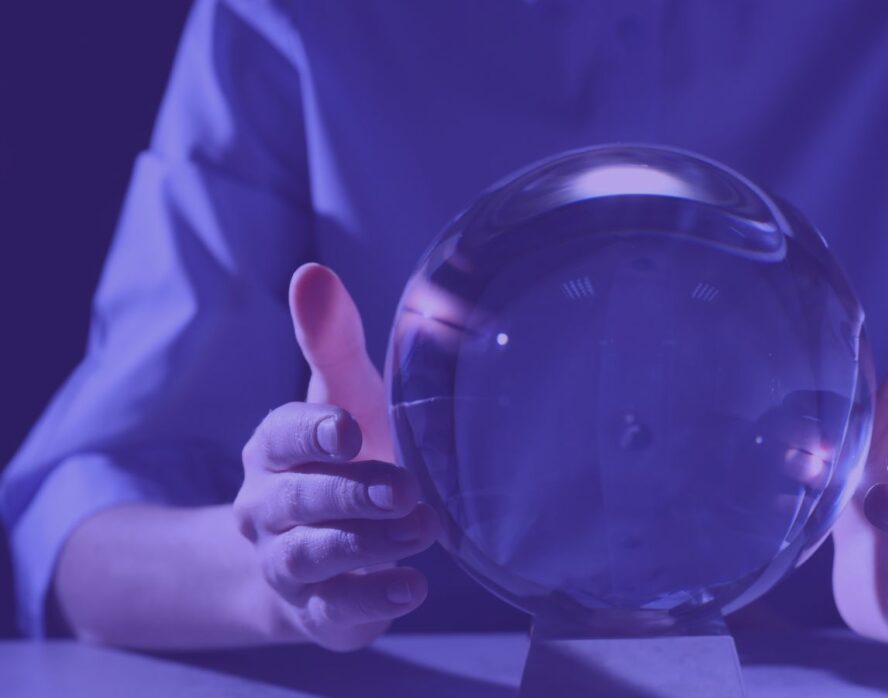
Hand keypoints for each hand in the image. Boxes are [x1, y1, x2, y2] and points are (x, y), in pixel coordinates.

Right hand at [234, 264, 437, 650]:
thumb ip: (329, 342)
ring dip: (366, 545)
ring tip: (423, 529)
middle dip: (349, 495)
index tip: (349, 432)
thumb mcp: (339, 398)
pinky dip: (371, 601)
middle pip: (297, 501)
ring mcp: (287, 564)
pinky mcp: (317, 610)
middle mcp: (267, 508)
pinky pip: (334, 611)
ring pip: (311, 558)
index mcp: (271, 450)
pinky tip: (412, 587)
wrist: (310, 554)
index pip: (278, 436)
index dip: (310, 435)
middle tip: (406, 488)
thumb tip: (312, 272)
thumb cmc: (338, 458)